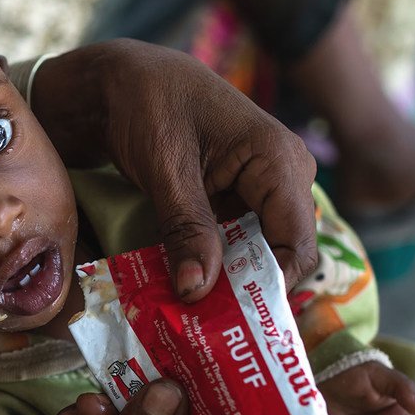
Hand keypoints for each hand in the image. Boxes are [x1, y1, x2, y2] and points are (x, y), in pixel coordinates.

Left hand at [31, 39, 317, 300]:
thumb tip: (198, 292)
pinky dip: (211, 265)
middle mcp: (283, 176)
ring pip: (255, 253)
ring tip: (191, 320)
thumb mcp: (164, 168)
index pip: (295, 244)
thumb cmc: (146, 105)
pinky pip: (235, 242)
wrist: (119, 79)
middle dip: (243, 293)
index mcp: (280, 160)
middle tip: (205, 334)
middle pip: (279, 254)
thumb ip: (185, 228)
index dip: (267, 289)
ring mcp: (261, 189)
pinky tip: (184, 291)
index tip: (228, 328)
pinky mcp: (236, 199)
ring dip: (223, 283)